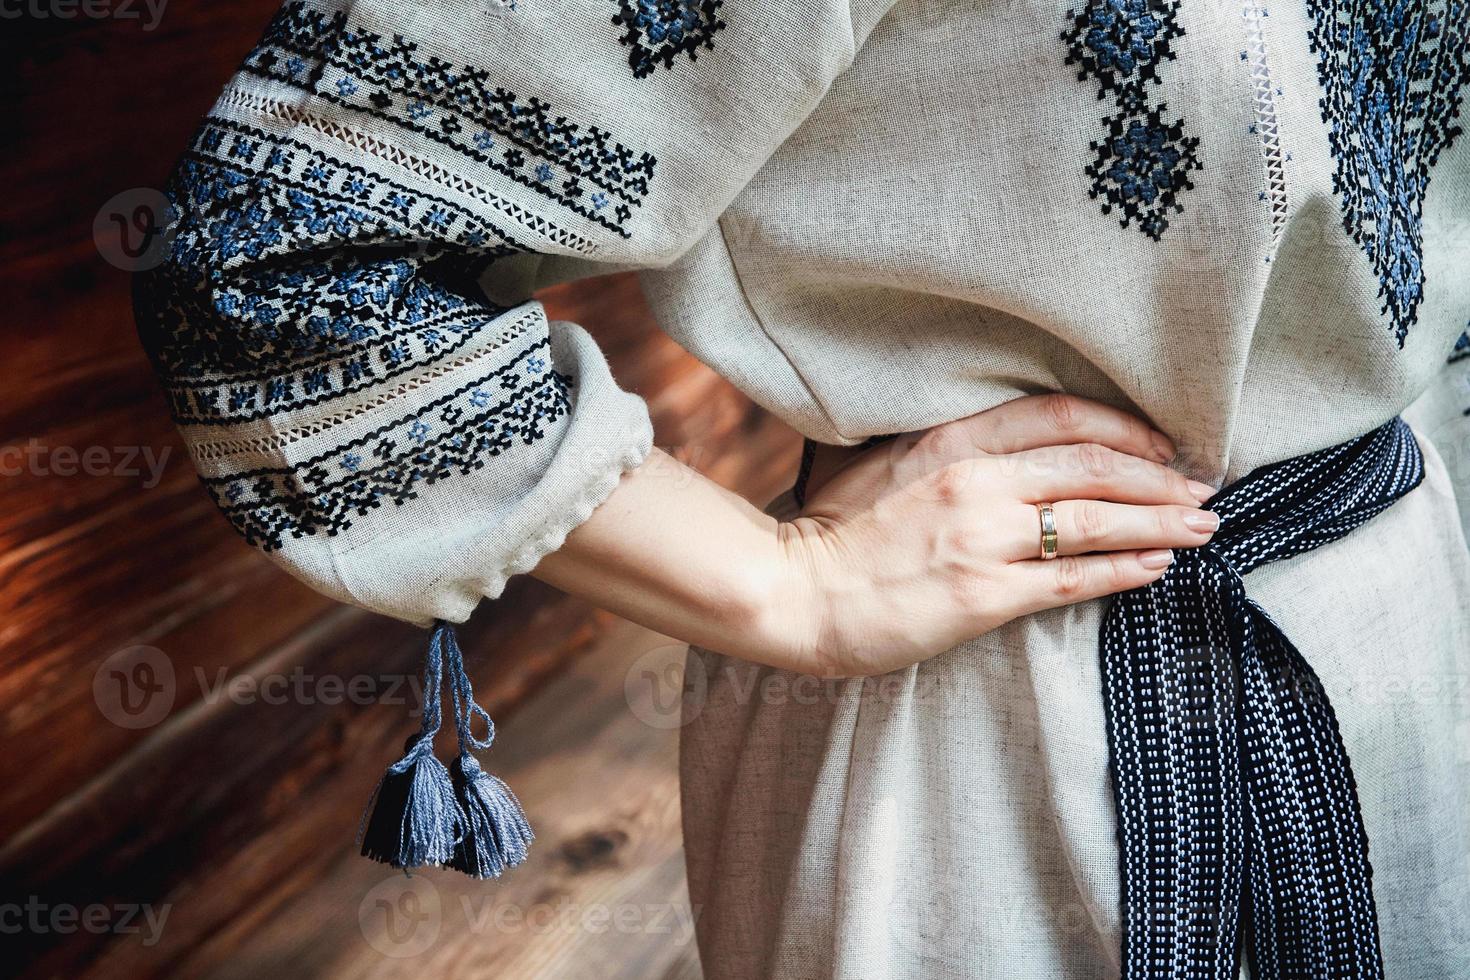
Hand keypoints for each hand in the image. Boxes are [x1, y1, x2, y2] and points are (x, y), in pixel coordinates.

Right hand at [776, 394, 1217, 676]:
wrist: (793, 592)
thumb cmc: (830, 530)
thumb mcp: (879, 461)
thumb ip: (941, 448)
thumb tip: (994, 446)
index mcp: (950, 439)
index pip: (1059, 415)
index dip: (1123, 427)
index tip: (1161, 444)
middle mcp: (975, 479)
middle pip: (1093, 465)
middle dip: (1160, 477)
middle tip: (1202, 487)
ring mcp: (982, 537)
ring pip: (1095, 519)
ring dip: (1159, 521)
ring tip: (1201, 526)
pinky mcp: (984, 595)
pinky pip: (1073, 579)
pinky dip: (1124, 570)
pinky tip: (1159, 565)